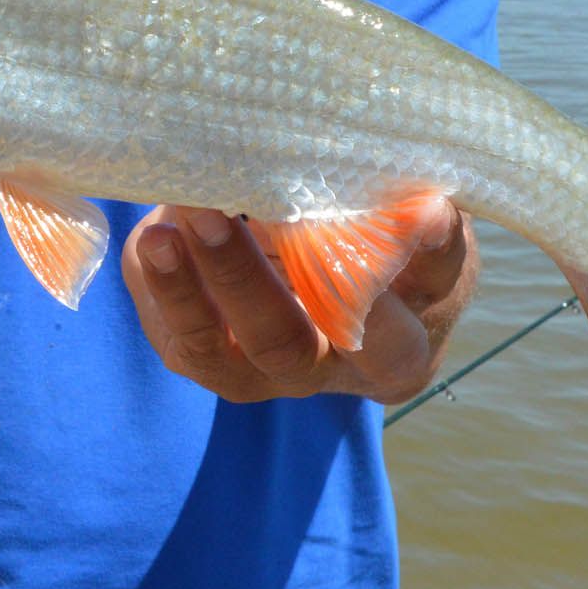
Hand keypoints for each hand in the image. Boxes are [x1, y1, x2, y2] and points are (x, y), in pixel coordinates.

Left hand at [122, 197, 479, 404]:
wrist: (358, 292)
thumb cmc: (406, 259)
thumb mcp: (435, 249)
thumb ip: (433, 239)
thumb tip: (428, 212)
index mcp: (393, 357)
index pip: (384, 341)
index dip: (371, 295)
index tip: (353, 237)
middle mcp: (318, 376)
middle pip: (278, 344)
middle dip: (240, 278)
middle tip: (211, 213)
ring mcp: (253, 371)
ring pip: (208, 347)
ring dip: (179, 287)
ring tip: (158, 233)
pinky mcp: (201, 352)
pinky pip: (168, 325)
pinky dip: (152, 277)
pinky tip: (154, 228)